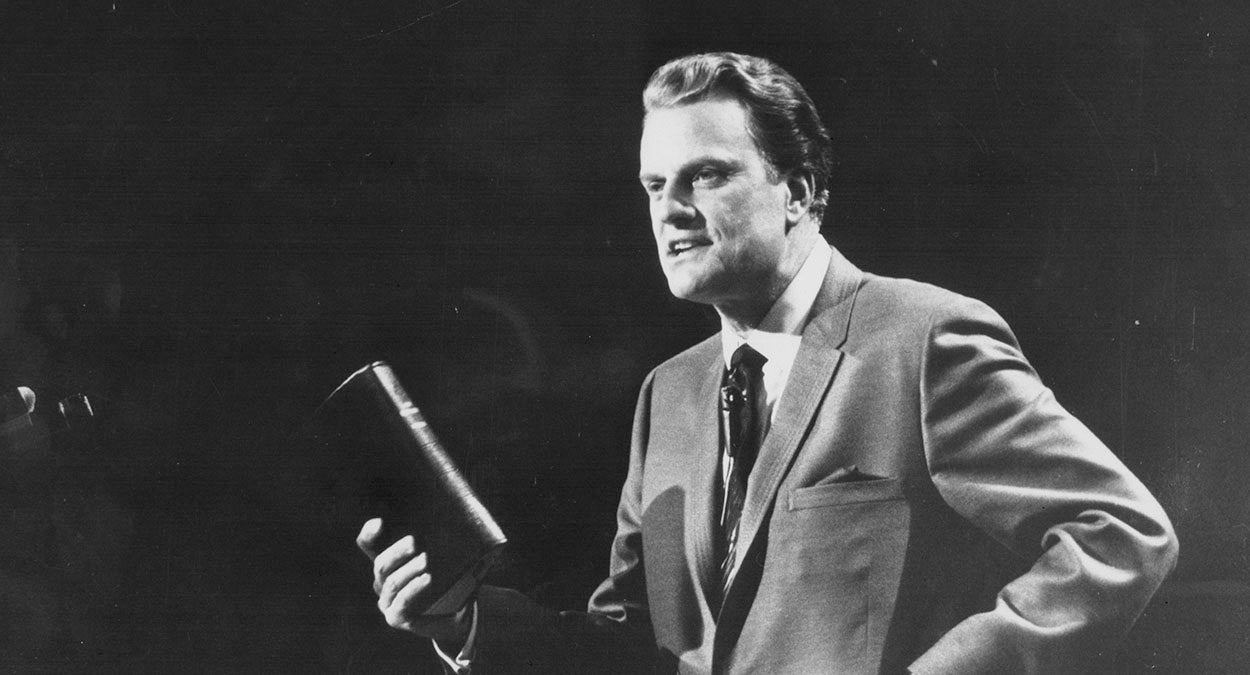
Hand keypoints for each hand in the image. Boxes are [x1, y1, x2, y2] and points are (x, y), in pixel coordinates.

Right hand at [355, 518, 472, 644]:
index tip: (380, 522)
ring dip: (409, 570)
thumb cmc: (444, 579)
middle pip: (381, 564)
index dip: (369, 534)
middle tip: (414, 542)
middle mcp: (382, 582)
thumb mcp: (439, 555)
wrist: (455, 614)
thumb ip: (433, 539)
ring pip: (392, 583)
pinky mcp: (396, 618)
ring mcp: (387, 602)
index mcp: (387, 562)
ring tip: (426, 560)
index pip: (368, 545)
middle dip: (397, 552)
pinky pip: (402, 602)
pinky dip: (414, 589)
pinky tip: (427, 578)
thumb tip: (439, 514)